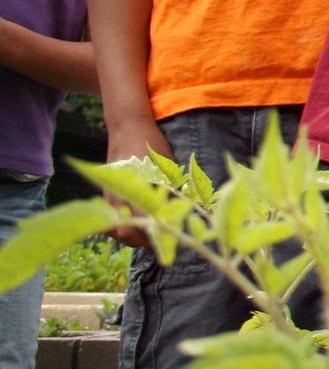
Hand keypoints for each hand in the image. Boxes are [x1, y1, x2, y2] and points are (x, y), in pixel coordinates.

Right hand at [104, 116, 171, 247]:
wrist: (127, 128)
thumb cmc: (152, 146)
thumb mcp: (165, 166)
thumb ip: (172, 189)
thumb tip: (184, 211)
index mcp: (135, 189)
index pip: (146, 221)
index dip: (161, 233)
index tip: (174, 236)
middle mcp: (117, 194)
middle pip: (126, 233)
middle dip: (145, 240)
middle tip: (162, 239)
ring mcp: (108, 196)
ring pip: (114, 230)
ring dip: (131, 237)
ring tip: (150, 235)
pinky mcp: (104, 194)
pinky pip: (109, 219)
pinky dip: (120, 227)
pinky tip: (136, 225)